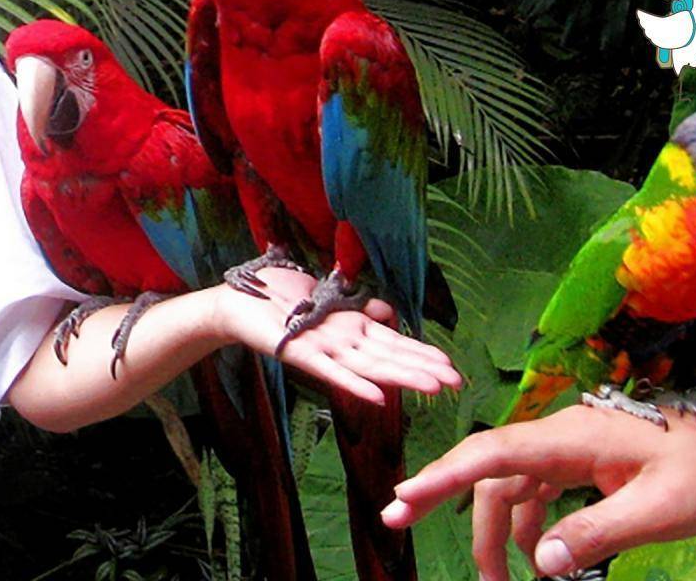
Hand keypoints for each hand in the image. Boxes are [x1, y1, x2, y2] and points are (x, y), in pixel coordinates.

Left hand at [212, 268, 461, 403]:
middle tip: (458, 384)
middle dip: (424, 370)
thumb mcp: (327, 296)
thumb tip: (388, 311)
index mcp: (351, 327)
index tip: (453, 367)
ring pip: (369, 365)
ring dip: (401, 378)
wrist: (237, 301)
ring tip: (433, 388)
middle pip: (390, 357)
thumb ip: (357, 307)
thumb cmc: (281, 297)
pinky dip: (353, 384)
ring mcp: (324, 349)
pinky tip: (377, 398)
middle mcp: (343, 342)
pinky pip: (330, 371)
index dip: (423, 354)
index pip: (395, 343)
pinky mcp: (298, 352)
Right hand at [380, 402, 695, 578]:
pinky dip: (528, 525)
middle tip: (400, 526)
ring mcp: (571, 449)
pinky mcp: (585, 462)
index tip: (402, 499)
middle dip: (445, 497)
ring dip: (496, 530)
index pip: (491, 453)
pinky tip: (537, 560)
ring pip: (511, 485)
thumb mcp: (659, 510)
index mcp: (571, 438)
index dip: (442, 476)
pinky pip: (538, 491)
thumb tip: (541, 562)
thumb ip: (597, 533)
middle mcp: (560, 437)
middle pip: (489, 470)